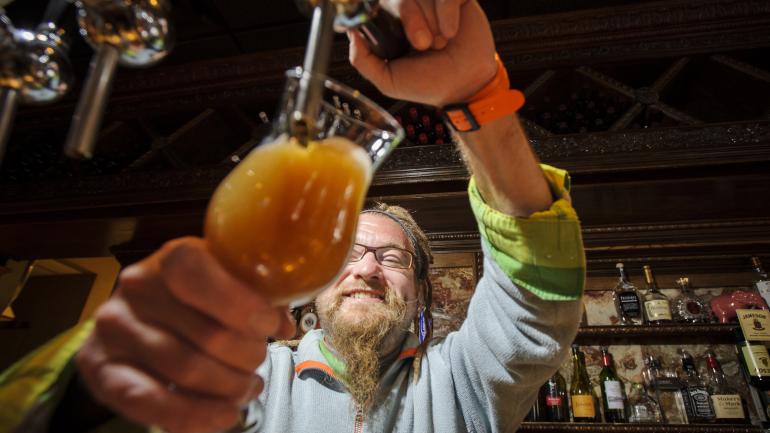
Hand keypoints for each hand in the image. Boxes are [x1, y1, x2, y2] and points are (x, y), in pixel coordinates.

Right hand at [75, 237, 294, 432]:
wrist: (135, 316)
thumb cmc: (192, 298)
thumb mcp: (224, 280)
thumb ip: (257, 295)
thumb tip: (282, 322)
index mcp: (170, 258)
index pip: (197, 274)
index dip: (241, 303)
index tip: (271, 326)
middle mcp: (136, 289)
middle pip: (206, 334)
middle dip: (247, 356)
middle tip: (258, 361)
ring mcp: (114, 329)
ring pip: (185, 370)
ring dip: (229, 388)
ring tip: (247, 388)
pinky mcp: (100, 369)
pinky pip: (148, 402)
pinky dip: (194, 415)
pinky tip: (221, 415)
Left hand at [349, 0, 496, 106]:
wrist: (464, 87)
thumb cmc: (428, 84)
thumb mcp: (388, 80)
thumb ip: (362, 60)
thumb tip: (350, 33)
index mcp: (391, 26)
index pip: (379, 5)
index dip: (383, 14)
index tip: (392, 33)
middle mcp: (411, 11)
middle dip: (411, 19)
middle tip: (422, 44)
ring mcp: (433, 4)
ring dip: (431, 21)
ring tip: (439, 43)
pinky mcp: (457, 0)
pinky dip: (448, 13)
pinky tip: (451, 33)